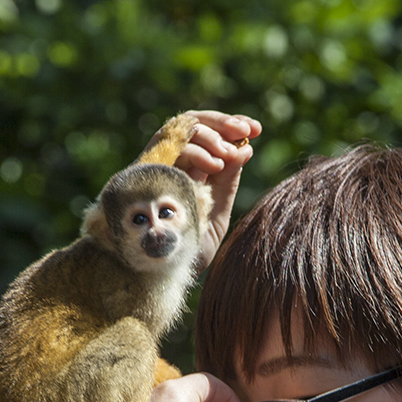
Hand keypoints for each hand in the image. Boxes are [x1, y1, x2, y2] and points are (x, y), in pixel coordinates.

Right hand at [144, 110, 261, 268]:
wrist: (159, 278)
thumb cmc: (185, 253)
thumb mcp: (216, 214)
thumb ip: (227, 183)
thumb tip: (246, 148)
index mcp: (186, 174)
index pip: (206, 137)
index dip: (230, 128)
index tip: (256, 130)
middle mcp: (170, 166)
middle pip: (194, 125)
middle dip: (224, 123)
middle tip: (248, 129)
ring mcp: (156, 167)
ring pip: (181, 130)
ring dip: (211, 135)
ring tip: (229, 153)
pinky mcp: (145, 173)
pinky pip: (169, 147)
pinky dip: (196, 149)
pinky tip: (216, 163)